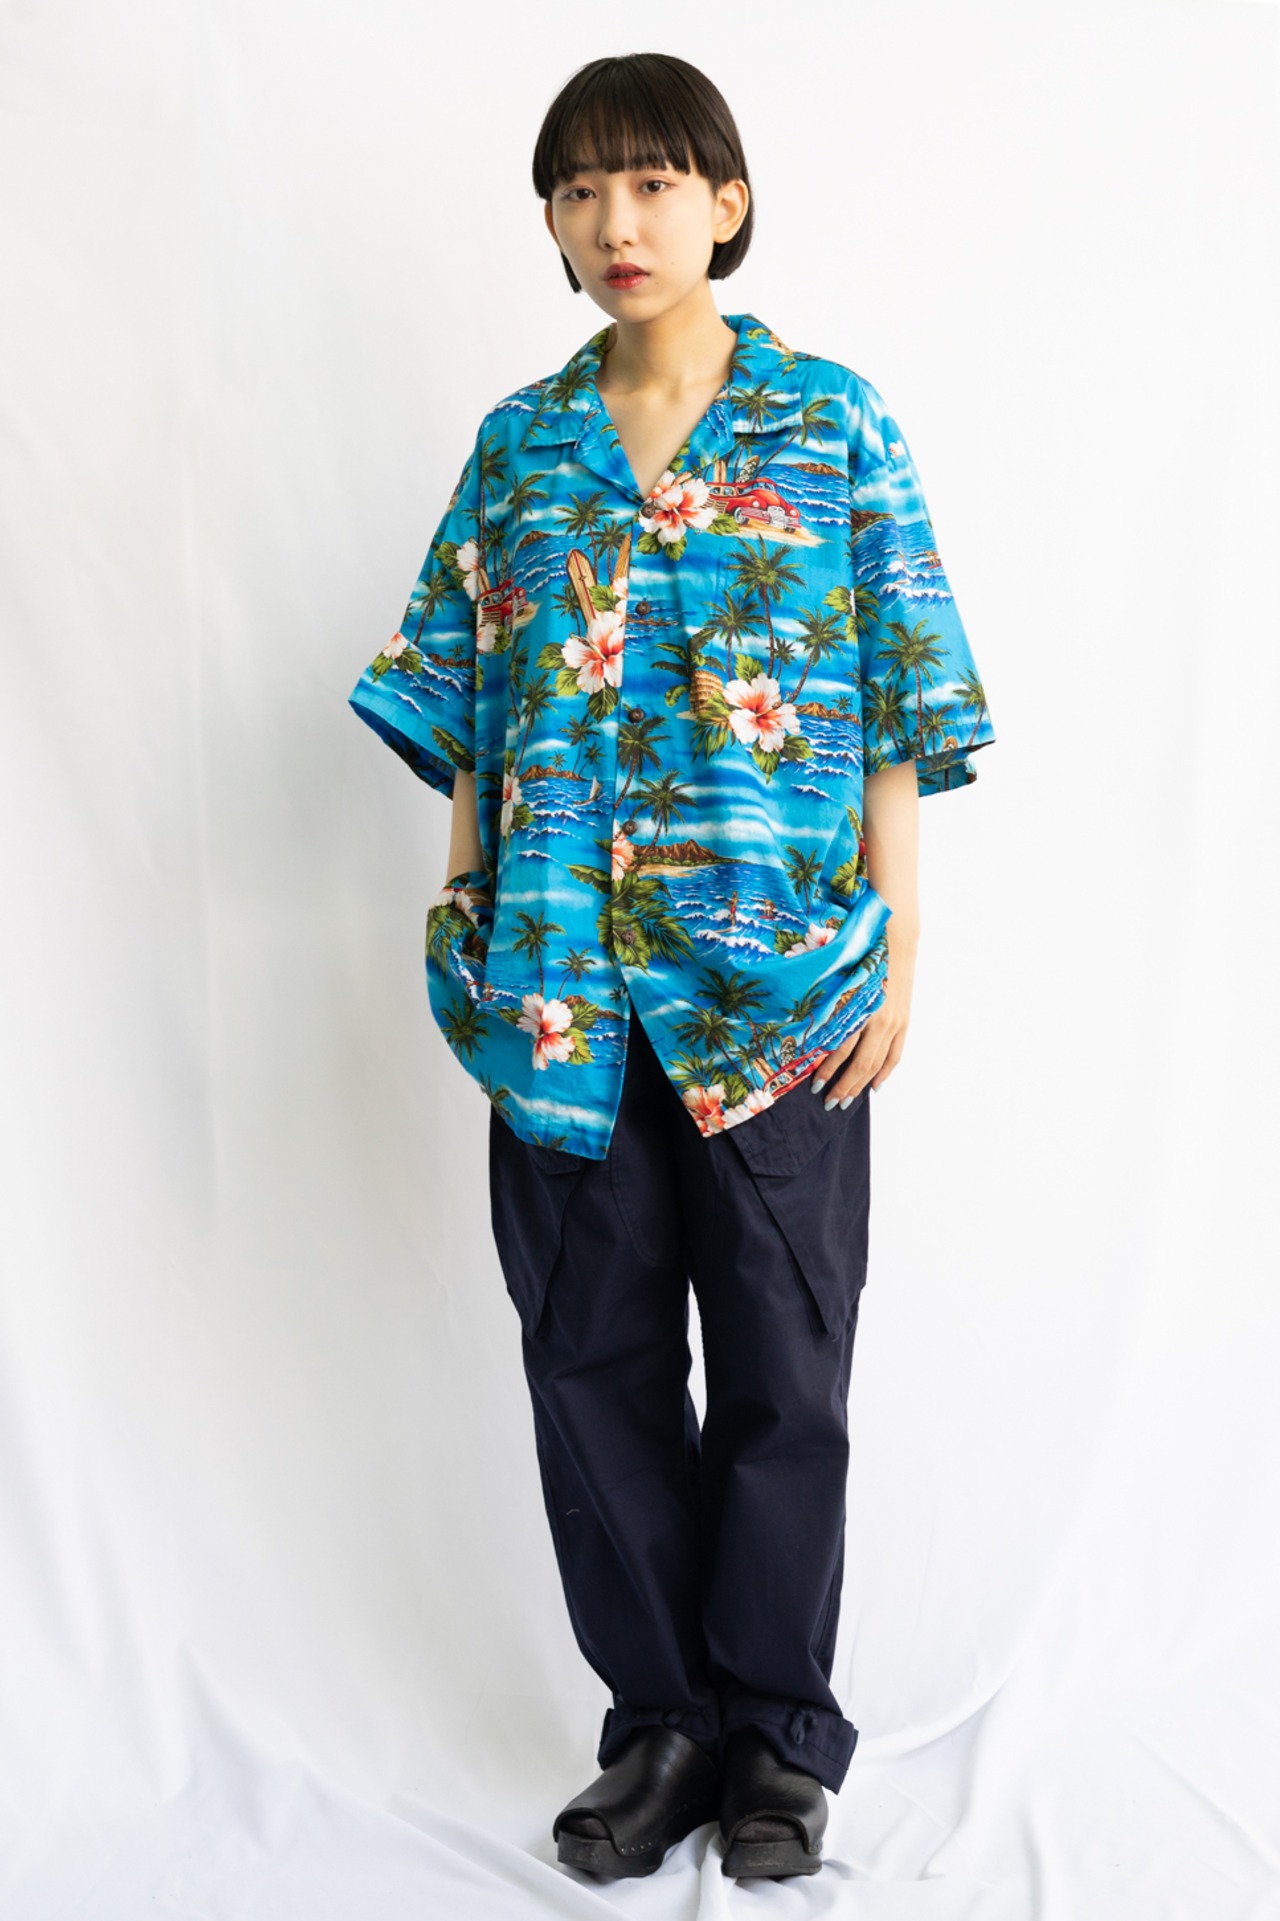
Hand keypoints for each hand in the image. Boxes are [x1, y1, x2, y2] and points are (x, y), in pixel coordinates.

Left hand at [810, 931, 915, 1106]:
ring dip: (860, 1084)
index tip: (813, 1085)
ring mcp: (893, 1021)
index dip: (827, 1070)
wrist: (894, 939)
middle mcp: (877, 1018)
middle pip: (859, 1062)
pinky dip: (885, 1072)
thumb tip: (807, 1029)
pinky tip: (874, 1086)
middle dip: (843, 1085)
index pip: (841, 1049)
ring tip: (845, 1101)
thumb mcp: (839, 976)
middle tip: (828, 1102)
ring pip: (876, 1062)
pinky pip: (895, 1054)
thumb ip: (827, 1003)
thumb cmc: (860, 954)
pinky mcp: (904, 1020)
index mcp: (858, 1007)